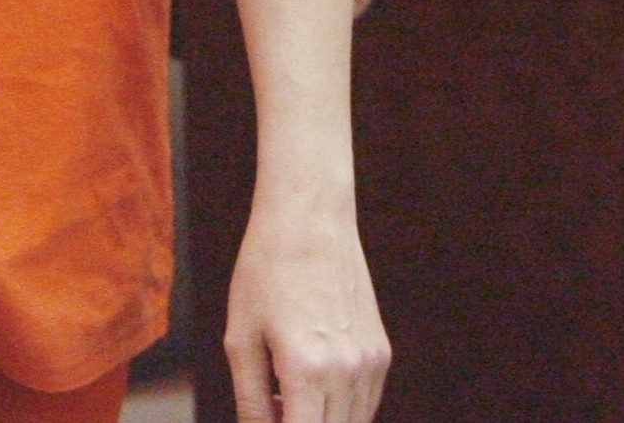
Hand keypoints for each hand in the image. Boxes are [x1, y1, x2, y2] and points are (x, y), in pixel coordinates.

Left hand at [224, 190, 389, 422]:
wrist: (310, 220)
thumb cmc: (265, 271)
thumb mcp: (241, 336)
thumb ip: (250, 398)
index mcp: (307, 369)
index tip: (267, 421)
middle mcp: (347, 371)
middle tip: (272, 410)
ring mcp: (371, 363)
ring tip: (286, 400)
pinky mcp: (382, 352)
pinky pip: (366, 402)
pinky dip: (341, 409)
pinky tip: (309, 388)